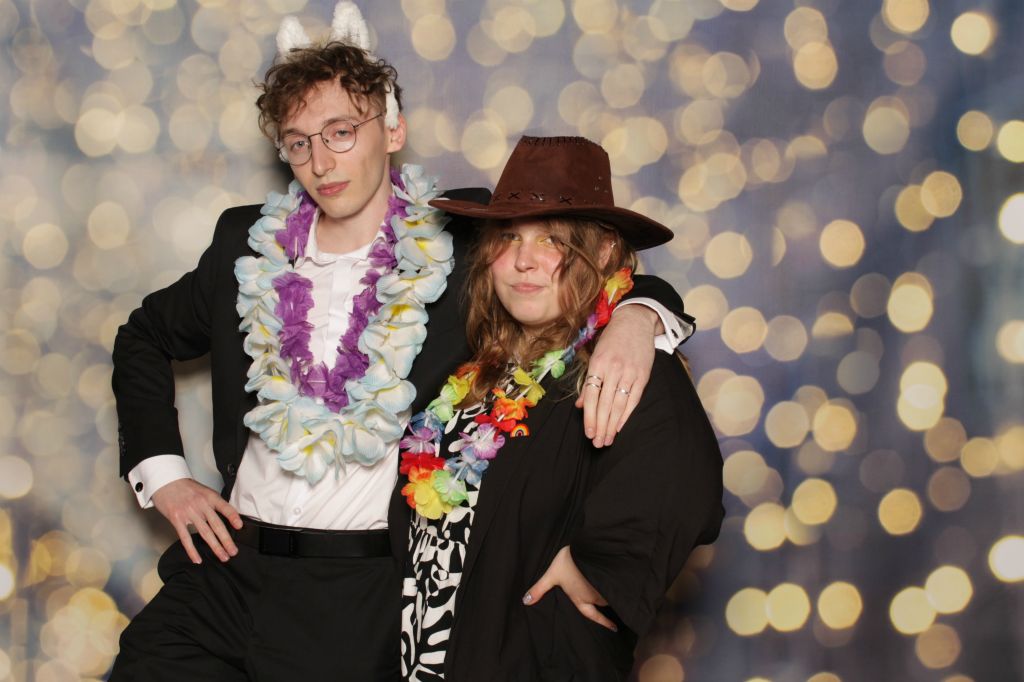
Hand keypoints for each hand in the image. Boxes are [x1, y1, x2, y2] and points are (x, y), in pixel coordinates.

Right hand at [151, 478, 242, 563]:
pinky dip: (192, 550)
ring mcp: (189, 512)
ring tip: (223, 556)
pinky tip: (197, 559)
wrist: (165, 482)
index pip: (225, 507)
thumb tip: (227, 517)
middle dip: (226, 540)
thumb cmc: (185, 487)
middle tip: (233, 551)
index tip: (240, 526)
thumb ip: (213, 503)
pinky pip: (186, 538)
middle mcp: (201, 505)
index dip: (233, 517)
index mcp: (209, 496)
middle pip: (216, 525)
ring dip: (215, 547)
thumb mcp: (203, 490)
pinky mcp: (177, 519)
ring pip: (205, 533)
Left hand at [522, 546, 615, 630]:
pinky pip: (614, 584)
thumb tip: (525, 602)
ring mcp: (604, 587)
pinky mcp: (612, 577)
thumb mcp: (552, 575)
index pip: (593, 615)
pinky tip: (614, 576)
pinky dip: (613, 581)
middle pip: (602, 602)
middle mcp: (595, 596)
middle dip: (603, 599)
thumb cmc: (569, 563)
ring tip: (607, 582)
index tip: (614, 628)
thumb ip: (539, 589)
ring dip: (607, 588)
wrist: (588, 548)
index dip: (604, 622)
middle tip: (606, 595)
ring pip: (608, 592)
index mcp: (581, 598)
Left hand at [577, 304, 657, 446]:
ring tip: (607, 440)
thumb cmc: (612, 340)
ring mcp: (629, 372)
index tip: (588, 433)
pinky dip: (627, 414)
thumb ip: (589, 382)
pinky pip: (634, 398)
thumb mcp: (596, 356)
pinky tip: (620, 426)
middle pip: (605, 404)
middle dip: (600, 426)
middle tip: (597, 443)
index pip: (592, 396)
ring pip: (619, 404)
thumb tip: (581, 405)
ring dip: (612, 425)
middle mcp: (613, 369)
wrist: (635, 322)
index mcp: (598, 364)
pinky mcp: (643, 375)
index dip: (589, 417)